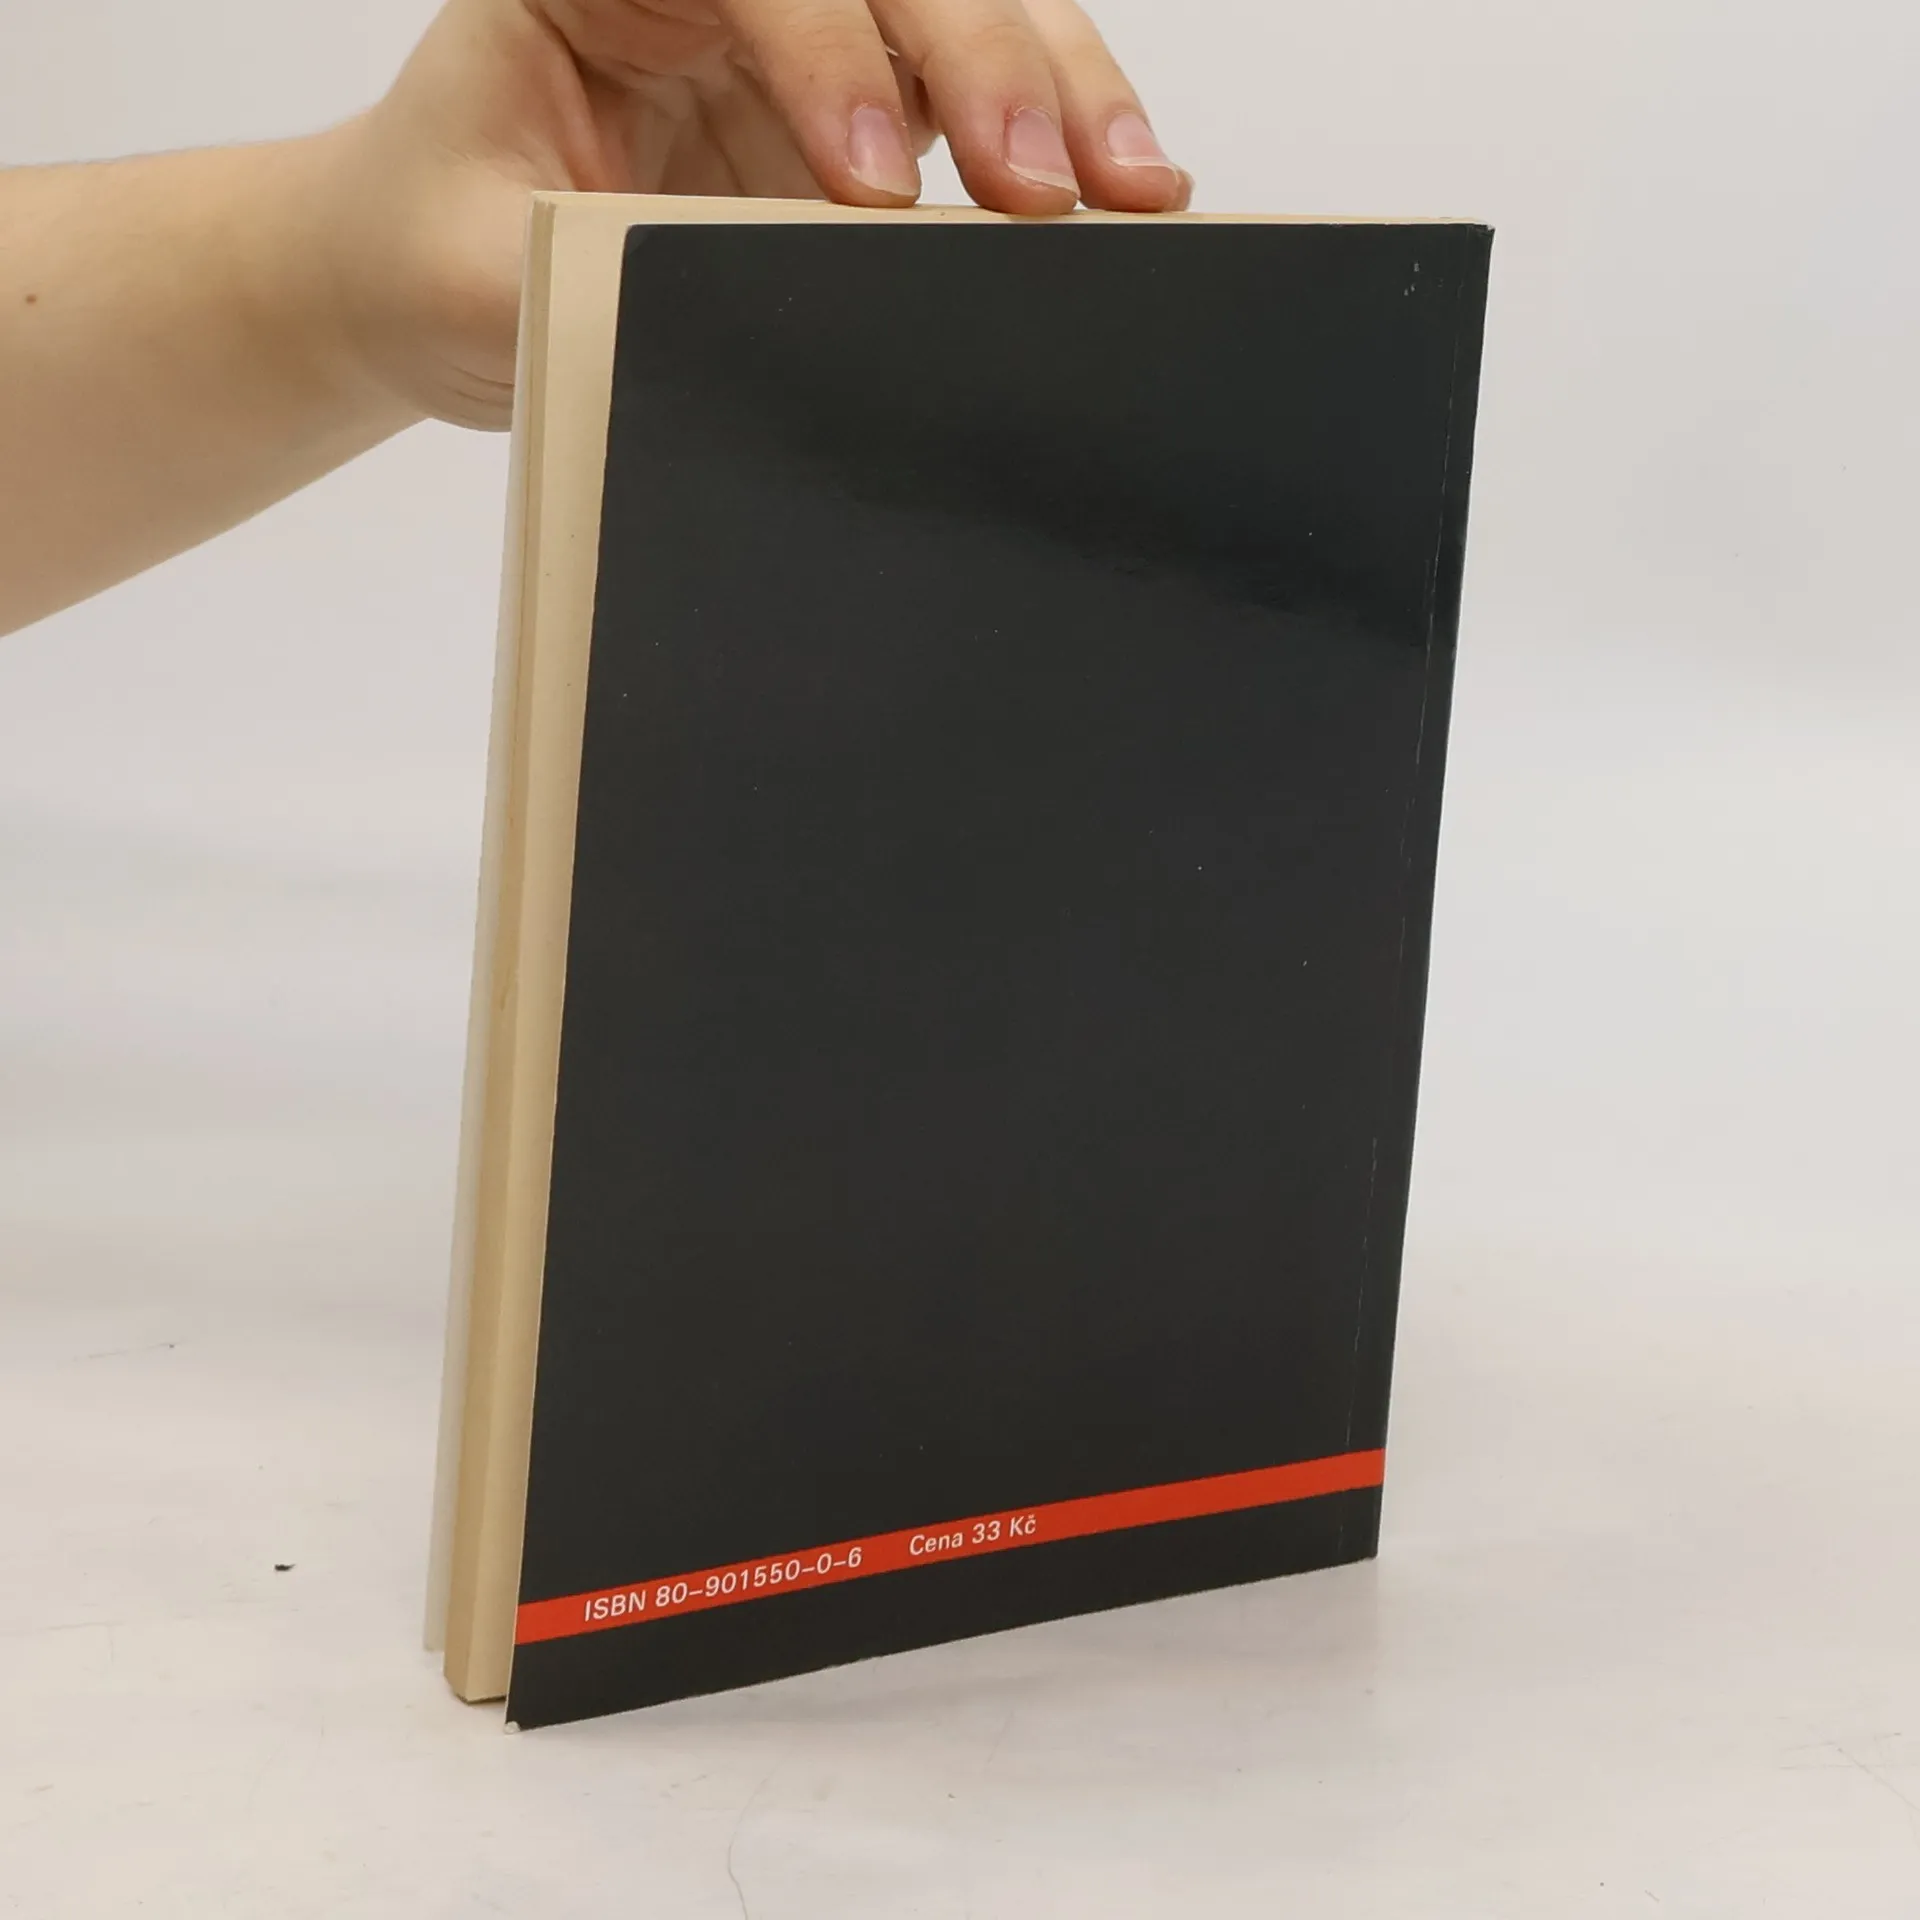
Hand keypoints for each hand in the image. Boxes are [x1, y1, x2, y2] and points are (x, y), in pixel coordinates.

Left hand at [318, 0, 1190, 428]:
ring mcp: (800, 42)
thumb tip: (768, 306)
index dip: (828, 60)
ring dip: (1055, 90)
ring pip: (958, 17)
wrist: (424, 280)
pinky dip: (1052, 140)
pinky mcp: (854, 113)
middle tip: (1044, 184)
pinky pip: (972, 104)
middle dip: (984, 62)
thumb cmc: (430, 246)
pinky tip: (1118, 190)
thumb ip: (607, 276)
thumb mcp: (481, 271)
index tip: (870, 185)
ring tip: (1133, 186)